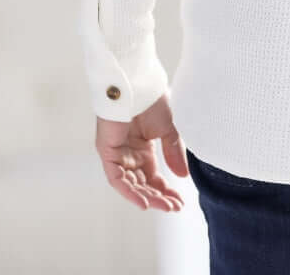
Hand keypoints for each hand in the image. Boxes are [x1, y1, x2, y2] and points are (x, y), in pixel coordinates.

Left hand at [95, 93, 189, 210]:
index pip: (153, 175)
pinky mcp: (107, 151)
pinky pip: (117, 179)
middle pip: (142, 183)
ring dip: (147, 196)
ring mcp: (117, 153)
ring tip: (165, 206)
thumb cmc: (151, 99)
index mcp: (142, 147)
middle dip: (159, 196)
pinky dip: (129, 191)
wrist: (137, 82)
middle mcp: (128, 154)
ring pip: (130, 184)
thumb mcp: (168, 128)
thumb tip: (183, 176)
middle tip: (175, 207)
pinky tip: (145, 201)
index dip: (166, 189)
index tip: (180, 200)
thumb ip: (173, 152)